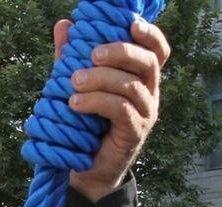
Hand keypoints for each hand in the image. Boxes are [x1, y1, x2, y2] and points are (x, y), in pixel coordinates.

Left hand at [53, 18, 169, 201]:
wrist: (88, 167)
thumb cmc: (86, 121)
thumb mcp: (78, 83)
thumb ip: (73, 55)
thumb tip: (63, 25)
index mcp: (141, 77)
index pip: (158, 51)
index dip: (150, 35)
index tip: (131, 24)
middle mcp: (150, 93)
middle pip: (148, 62)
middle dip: (121, 52)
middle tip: (93, 55)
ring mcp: (145, 113)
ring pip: (131, 86)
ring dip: (100, 80)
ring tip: (74, 83)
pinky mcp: (135, 132)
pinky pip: (121, 109)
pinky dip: (96, 102)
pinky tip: (75, 104)